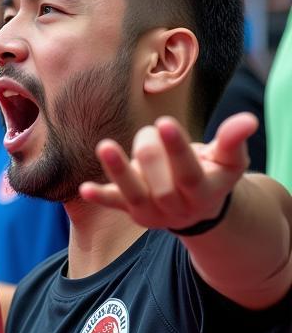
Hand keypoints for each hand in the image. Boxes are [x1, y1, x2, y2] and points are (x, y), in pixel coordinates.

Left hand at [78, 113, 255, 230]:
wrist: (198, 209)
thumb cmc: (213, 173)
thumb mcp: (228, 160)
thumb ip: (232, 141)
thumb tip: (247, 120)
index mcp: (204, 193)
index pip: (188, 173)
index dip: (177, 149)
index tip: (166, 122)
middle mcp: (177, 207)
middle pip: (160, 181)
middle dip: (151, 151)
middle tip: (151, 128)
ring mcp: (152, 212)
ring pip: (134, 193)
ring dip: (118, 170)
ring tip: (105, 145)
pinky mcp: (131, 210)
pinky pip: (114, 203)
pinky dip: (100, 196)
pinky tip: (85, 188)